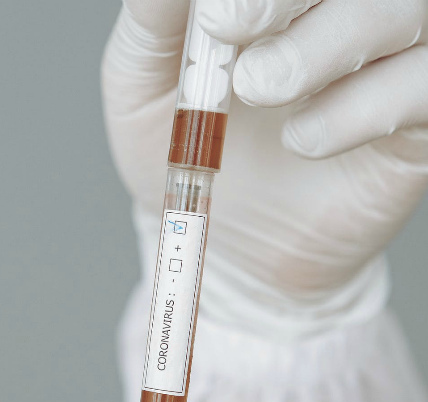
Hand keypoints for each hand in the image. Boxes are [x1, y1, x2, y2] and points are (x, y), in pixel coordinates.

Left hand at [103, 0, 427, 336]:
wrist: (222, 239)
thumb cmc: (187, 149)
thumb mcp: (143, 83)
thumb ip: (154, 20)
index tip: (214, 16)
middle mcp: (340, 11)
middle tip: (230, 34)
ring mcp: (391, 58)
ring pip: (407, 11)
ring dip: (327, 44)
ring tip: (259, 89)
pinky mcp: (420, 117)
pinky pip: (424, 87)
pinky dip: (366, 107)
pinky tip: (303, 140)